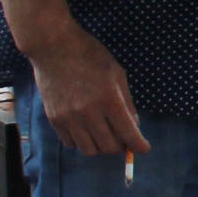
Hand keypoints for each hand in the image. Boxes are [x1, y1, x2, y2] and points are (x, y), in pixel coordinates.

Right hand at [29, 21, 148, 160]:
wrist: (53, 46)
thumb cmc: (89, 55)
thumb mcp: (116, 73)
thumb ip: (127, 102)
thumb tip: (134, 126)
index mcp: (108, 98)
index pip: (128, 134)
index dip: (139, 146)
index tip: (143, 148)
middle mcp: (88, 111)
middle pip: (109, 147)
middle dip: (122, 147)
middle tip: (124, 140)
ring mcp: (69, 117)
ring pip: (90, 150)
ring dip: (101, 147)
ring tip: (105, 135)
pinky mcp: (54, 118)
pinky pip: (71, 143)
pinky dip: (83, 141)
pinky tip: (87, 130)